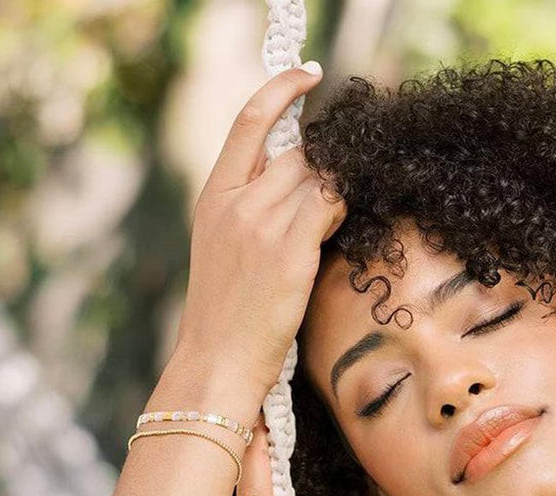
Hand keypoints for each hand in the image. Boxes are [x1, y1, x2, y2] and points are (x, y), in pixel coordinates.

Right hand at [177, 64, 346, 389]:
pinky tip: (342, 225)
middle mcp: (234, 201)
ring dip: (335, 191)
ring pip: (316, 177)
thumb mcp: (222, 248)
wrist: (217, 361)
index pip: (248, 122)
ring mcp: (261, 224)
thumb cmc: (225, 314)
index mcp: (212, 197)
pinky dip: (342, 207)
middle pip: (295, 154)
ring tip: (334, 221)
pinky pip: (330, 204)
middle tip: (336, 191)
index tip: (308, 75)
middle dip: (323, 166)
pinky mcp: (288, 250)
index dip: (282, 89)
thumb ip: (249, 207)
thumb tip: (299, 180)